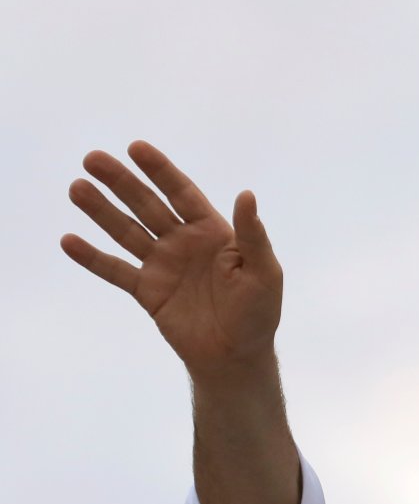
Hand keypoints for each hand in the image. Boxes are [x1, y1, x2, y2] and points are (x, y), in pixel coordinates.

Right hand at [61, 142, 282, 377]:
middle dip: (122, 182)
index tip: (136, 147)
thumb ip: (252, 235)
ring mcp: (163, 265)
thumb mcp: (264, 271)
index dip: (160, 170)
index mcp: (213, 231)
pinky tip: (69, 241)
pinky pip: (115, 271)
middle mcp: (184, 242)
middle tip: (92, 158)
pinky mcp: (147, 291)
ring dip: (101, 211)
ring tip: (77, 188)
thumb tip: (246, 194)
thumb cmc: (258, 312)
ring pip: (126, 232)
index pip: (182, 193)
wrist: (236, 356)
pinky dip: (92, 257)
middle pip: (147, 205)